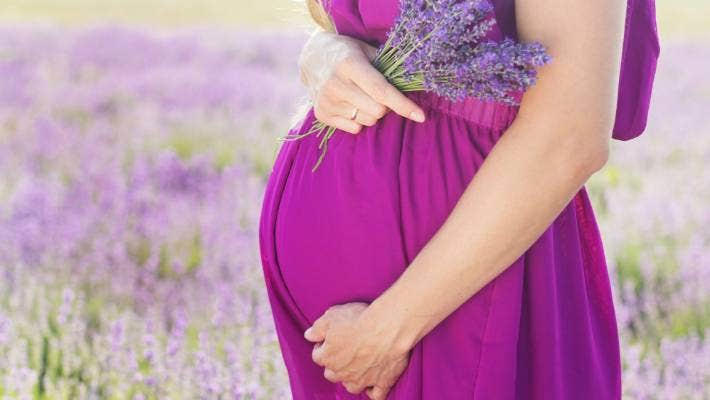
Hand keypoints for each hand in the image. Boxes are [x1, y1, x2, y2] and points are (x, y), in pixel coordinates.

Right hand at [298, 30, 425, 134]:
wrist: (312, 58)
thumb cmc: (347, 52)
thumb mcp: (365, 50)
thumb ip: (386, 68)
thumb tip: (412, 85)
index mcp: (349, 65)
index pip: (381, 91)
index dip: (402, 104)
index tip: (420, 116)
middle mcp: (335, 85)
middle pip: (377, 111)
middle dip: (386, 106)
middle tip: (379, 93)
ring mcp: (327, 101)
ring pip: (367, 121)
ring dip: (371, 112)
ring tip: (361, 96)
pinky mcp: (321, 114)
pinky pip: (355, 128)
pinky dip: (358, 119)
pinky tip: (350, 103)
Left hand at [304, 302, 411, 398]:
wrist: (387, 328)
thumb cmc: (358, 320)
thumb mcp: (331, 316)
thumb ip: (317, 328)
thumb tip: (308, 335)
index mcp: (328, 357)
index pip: (317, 356)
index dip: (322, 346)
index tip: (328, 338)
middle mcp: (343, 372)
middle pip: (332, 374)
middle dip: (335, 365)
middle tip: (343, 352)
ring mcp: (363, 379)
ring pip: (351, 386)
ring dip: (351, 379)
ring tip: (357, 368)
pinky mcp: (382, 382)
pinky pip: (376, 395)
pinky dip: (374, 392)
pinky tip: (373, 385)